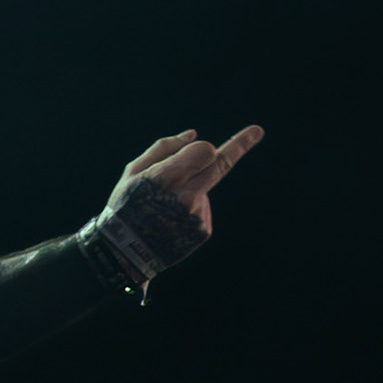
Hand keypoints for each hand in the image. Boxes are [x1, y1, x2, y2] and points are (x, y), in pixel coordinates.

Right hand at [108, 125, 264, 233]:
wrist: (125, 252)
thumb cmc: (126, 204)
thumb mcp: (133, 172)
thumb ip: (163, 148)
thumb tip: (194, 135)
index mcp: (164, 179)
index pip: (205, 153)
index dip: (207, 146)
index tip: (248, 133)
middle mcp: (185, 197)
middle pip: (220, 166)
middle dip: (238, 147)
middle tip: (257, 131)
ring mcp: (197, 215)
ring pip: (205, 186)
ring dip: (191, 186)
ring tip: (164, 204)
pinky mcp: (204, 230)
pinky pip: (203, 206)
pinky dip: (191, 205)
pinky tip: (172, 217)